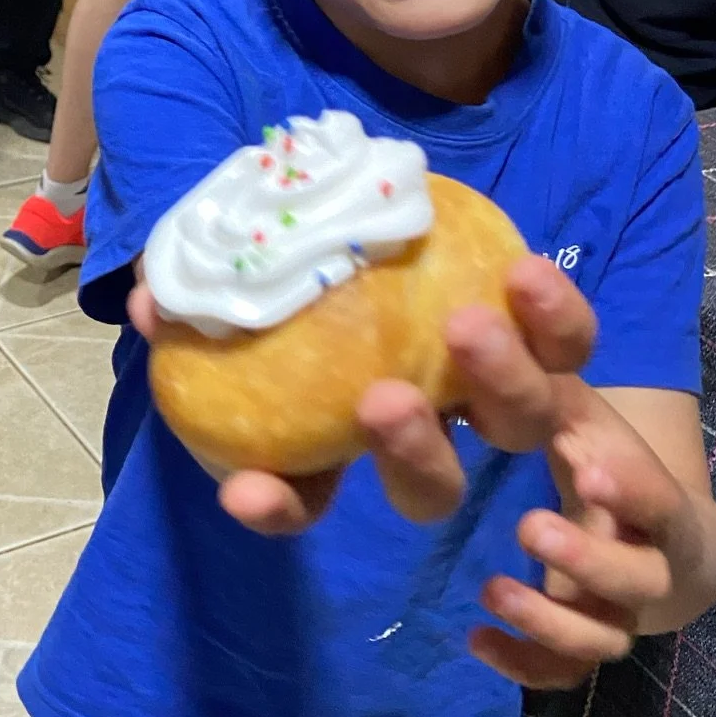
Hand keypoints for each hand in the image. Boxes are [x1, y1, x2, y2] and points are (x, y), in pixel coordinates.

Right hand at [128, 256, 598, 535]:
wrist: (365, 210)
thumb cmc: (291, 260)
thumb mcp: (233, 279)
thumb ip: (193, 299)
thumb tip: (149, 306)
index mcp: (339, 441)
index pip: (306, 499)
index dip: (279, 506)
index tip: (246, 491)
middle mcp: (420, 433)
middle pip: (432, 487)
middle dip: (412, 455)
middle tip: (382, 400)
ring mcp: (487, 391)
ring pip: (518, 425)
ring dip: (499, 386)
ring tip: (467, 324)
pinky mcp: (538, 336)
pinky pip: (566, 344)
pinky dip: (555, 319)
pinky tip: (522, 274)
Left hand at [471, 379, 715, 688]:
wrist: (650, 535)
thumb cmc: (605, 463)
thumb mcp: (584, 418)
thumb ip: (547, 383)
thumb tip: (501, 303)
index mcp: (655, 506)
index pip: (660, 503)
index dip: (634, 491)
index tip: (590, 469)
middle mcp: (645, 564)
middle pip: (637, 580)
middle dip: (588, 560)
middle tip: (529, 526)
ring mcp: (614, 612)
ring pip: (602, 639)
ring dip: (549, 620)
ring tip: (491, 590)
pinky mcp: (578, 644)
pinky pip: (560, 675)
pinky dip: (523, 665)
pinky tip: (476, 639)